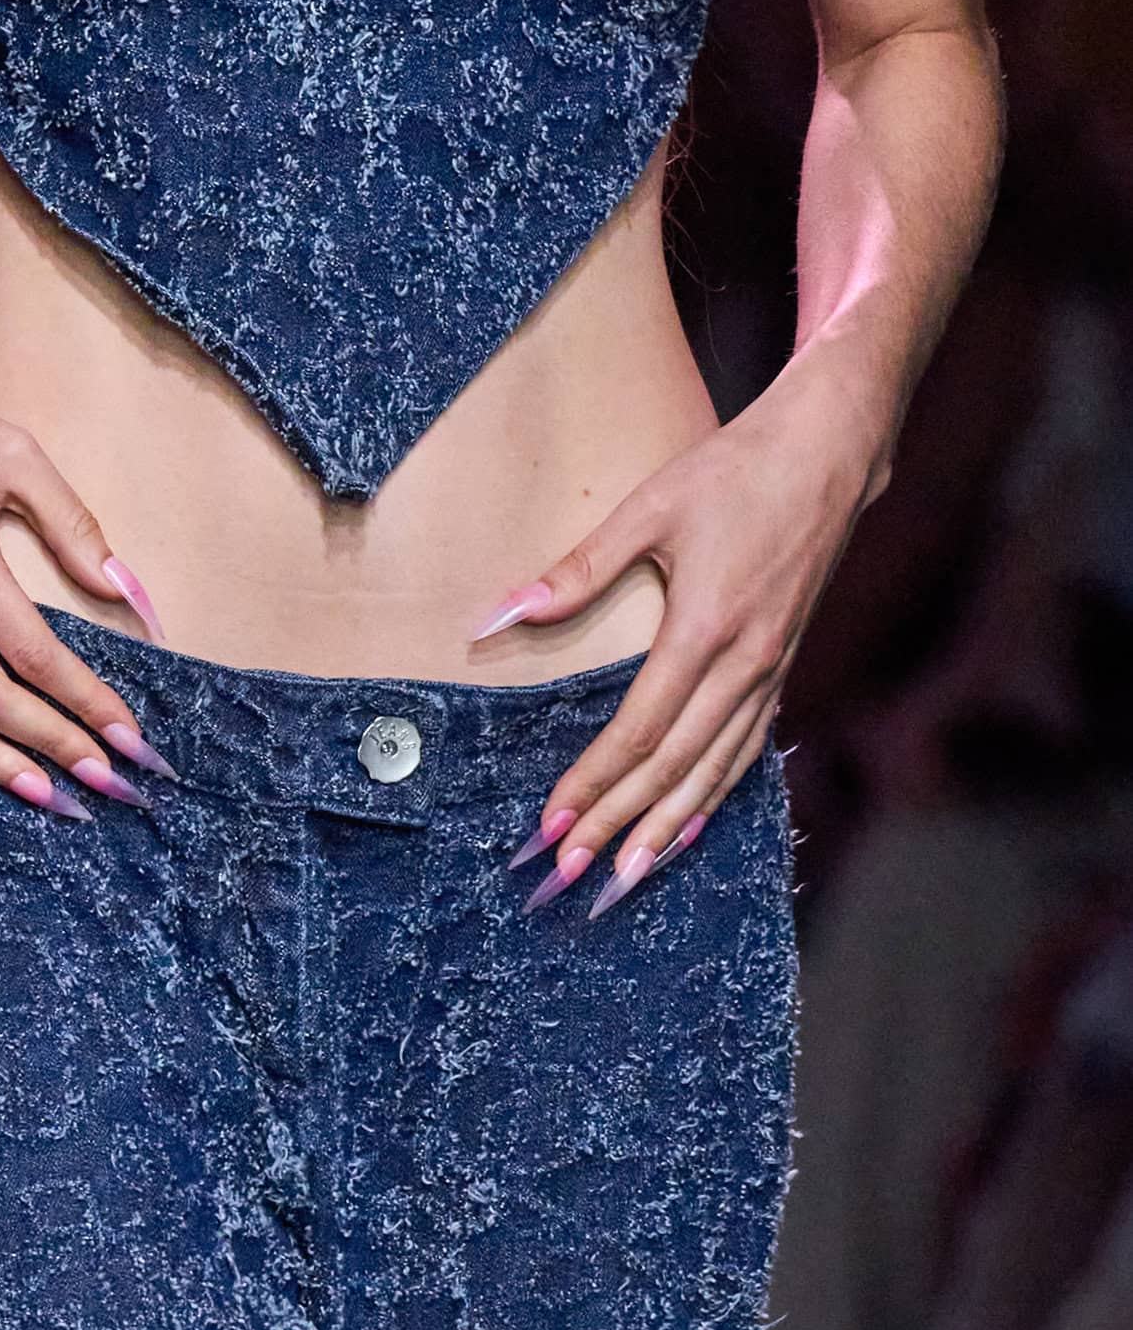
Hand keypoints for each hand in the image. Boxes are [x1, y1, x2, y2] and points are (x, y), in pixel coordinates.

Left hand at [476, 376, 879, 916]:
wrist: (829, 452)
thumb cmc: (735, 471)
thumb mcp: (648, 508)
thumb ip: (577, 570)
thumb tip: (500, 614)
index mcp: (706, 628)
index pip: (639, 731)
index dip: (593, 783)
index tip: (552, 824)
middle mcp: (745, 663)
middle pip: (675, 766)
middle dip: (619, 823)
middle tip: (572, 875)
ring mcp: (773, 668)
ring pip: (717, 769)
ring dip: (668, 826)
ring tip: (627, 876)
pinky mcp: (785, 663)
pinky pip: (748, 747)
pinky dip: (715, 793)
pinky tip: (690, 822)